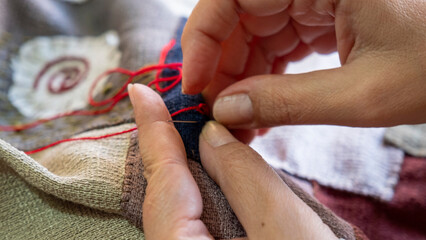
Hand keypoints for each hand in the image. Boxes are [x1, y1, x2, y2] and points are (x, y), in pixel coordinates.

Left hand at [128, 83, 336, 238]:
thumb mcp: (283, 228)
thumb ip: (243, 176)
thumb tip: (211, 135)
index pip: (161, 183)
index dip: (153, 132)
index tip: (142, 93)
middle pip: (163, 198)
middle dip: (167, 150)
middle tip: (171, 111)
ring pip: (177, 211)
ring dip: (186, 172)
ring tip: (193, 136)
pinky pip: (193, 225)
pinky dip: (201, 196)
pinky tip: (212, 179)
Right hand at [182, 0, 425, 127]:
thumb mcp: (365, 93)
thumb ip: (289, 102)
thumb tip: (226, 111)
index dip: (202, 39)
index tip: (194, 86)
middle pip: (237, 15)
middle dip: (222, 69)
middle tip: (218, 117)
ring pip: (254, 31)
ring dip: (243, 78)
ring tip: (243, 123)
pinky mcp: (322, 13)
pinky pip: (277, 40)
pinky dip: (266, 76)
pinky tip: (265, 108)